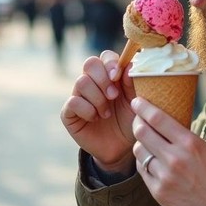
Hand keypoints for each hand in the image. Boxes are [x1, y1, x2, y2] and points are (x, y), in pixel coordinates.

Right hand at [61, 50, 136, 172]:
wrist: (120, 148)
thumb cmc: (129, 121)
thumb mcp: (136, 102)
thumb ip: (132, 83)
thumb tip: (130, 64)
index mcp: (110, 75)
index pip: (105, 57)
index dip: (111, 63)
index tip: (118, 77)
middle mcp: (92, 82)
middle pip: (90, 63)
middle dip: (103, 79)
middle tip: (113, 96)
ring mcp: (79, 96)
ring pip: (81, 82)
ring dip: (97, 98)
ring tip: (106, 113)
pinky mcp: (69, 112)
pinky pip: (73, 102)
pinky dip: (87, 110)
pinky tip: (95, 119)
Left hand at [130, 97, 205, 205]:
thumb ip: (192, 140)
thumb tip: (177, 132)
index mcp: (190, 143)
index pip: (158, 119)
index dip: (143, 107)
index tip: (138, 102)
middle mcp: (174, 158)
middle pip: (142, 132)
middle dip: (138, 122)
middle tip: (138, 120)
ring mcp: (165, 177)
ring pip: (139, 152)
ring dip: (141, 144)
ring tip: (146, 143)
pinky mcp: (159, 192)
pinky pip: (143, 171)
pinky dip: (145, 163)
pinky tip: (150, 161)